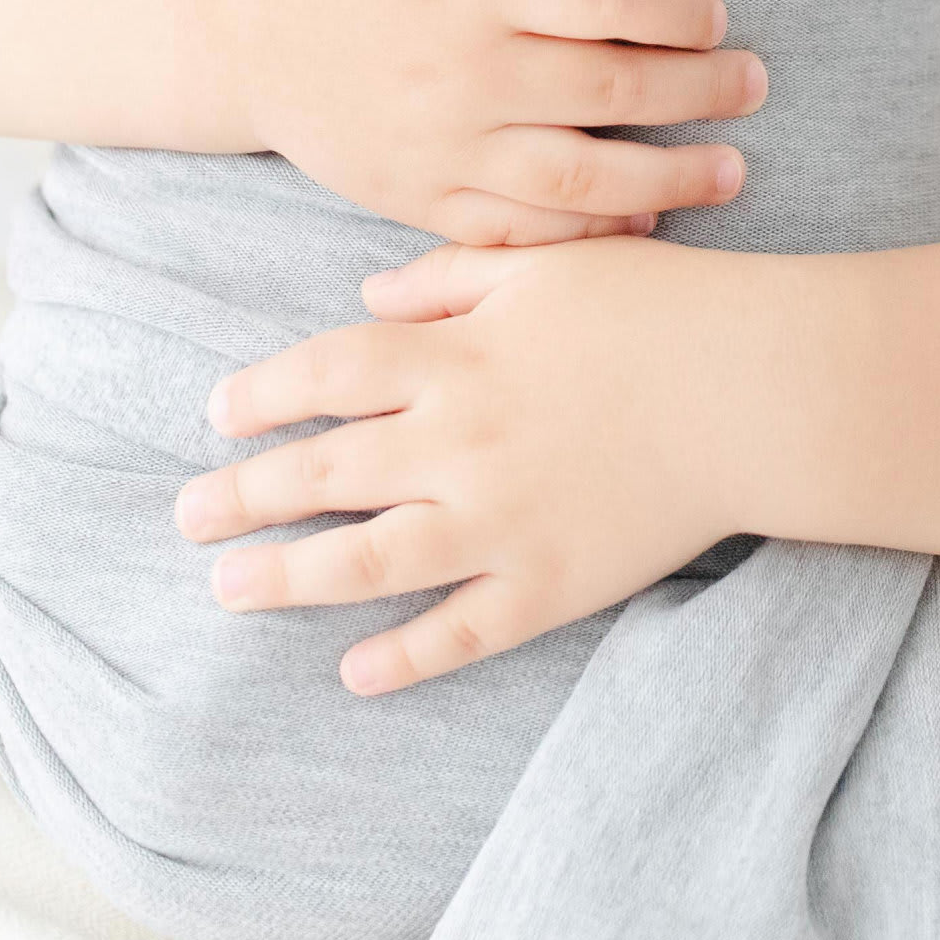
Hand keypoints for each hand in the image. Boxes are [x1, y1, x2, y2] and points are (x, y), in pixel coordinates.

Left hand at [174, 236, 748, 690]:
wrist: (756, 388)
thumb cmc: (659, 310)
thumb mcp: (548, 265)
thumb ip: (452, 276)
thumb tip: (370, 292)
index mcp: (456, 356)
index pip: (327, 374)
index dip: (263, 395)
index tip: (217, 415)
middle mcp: (459, 441)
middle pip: (325, 471)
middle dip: (244, 495)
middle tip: (183, 515)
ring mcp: (500, 522)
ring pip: (367, 561)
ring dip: (287, 578)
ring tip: (227, 589)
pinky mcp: (549, 584)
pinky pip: (460, 632)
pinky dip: (404, 658)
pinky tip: (355, 673)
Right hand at [244, 0, 764, 246]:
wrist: (240, 20)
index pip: (610, 0)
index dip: (682, 12)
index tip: (718, 17)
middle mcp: (462, 68)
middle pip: (613, 93)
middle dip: (703, 92)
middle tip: (754, 87)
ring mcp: (438, 144)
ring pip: (580, 182)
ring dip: (670, 182)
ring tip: (731, 173)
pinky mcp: (414, 198)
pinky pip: (515, 233)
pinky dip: (586, 238)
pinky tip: (641, 224)